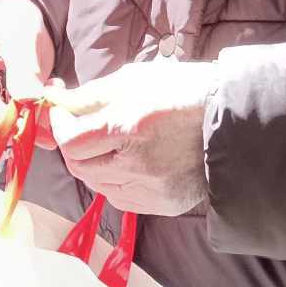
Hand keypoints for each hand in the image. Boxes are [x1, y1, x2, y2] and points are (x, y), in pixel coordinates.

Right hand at [0, 0, 55, 124]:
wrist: (12, 17)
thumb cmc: (14, 22)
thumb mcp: (21, 40)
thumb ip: (24, 72)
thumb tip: (28, 106)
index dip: (18, 120)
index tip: (48, 112)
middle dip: (29, 115)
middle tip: (54, 93)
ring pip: (6, 123)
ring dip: (33, 113)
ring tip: (49, 86)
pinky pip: (11, 118)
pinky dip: (31, 111)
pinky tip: (42, 91)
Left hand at [48, 60, 218, 216]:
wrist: (230, 118)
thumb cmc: (178, 91)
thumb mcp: (130, 81)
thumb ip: (88, 97)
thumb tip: (55, 102)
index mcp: (129, 128)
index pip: (70, 142)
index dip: (59, 126)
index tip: (62, 113)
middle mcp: (139, 165)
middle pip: (79, 167)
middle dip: (72, 145)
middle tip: (80, 127)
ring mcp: (153, 190)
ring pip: (97, 185)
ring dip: (92, 164)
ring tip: (108, 142)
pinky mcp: (164, 205)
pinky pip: (121, 198)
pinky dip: (114, 181)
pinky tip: (127, 161)